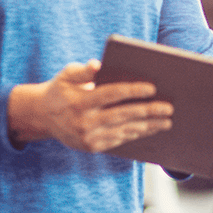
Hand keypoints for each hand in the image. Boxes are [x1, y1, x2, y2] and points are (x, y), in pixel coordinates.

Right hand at [8, 59, 172, 152]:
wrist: (43, 116)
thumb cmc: (61, 89)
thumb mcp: (67, 74)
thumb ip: (83, 70)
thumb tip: (98, 65)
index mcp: (79, 101)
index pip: (111, 94)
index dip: (132, 91)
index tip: (152, 88)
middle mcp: (83, 122)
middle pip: (122, 115)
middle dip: (148, 111)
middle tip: (169, 108)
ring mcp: (88, 137)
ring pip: (124, 131)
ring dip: (148, 126)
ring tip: (167, 121)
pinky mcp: (92, 147)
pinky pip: (119, 140)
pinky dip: (136, 134)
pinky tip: (150, 128)